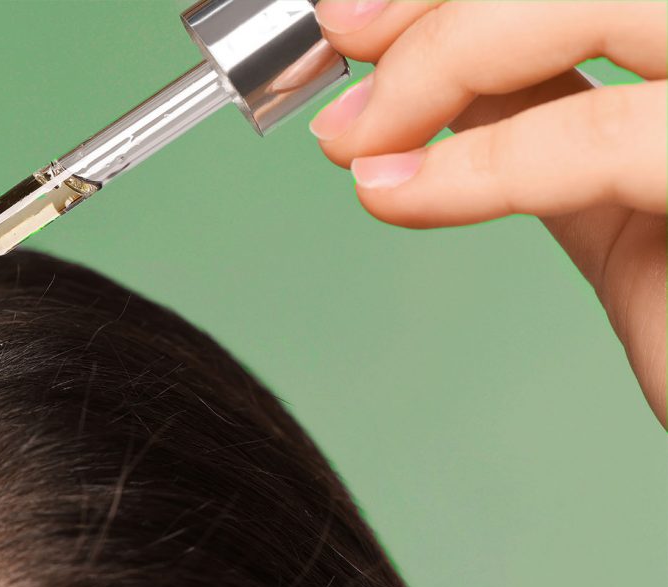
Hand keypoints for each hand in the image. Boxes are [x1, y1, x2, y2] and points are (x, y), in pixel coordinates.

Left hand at [311, 0, 666, 426]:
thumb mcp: (617, 192)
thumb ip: (540, 116)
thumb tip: (434, 73)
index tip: (358, 14)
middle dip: (441, 2)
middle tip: (344, 44)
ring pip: (593, 2)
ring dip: (445, 56)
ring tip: (361, 134)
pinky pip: (607, 136)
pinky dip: (482, 162)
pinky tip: (393, 189)